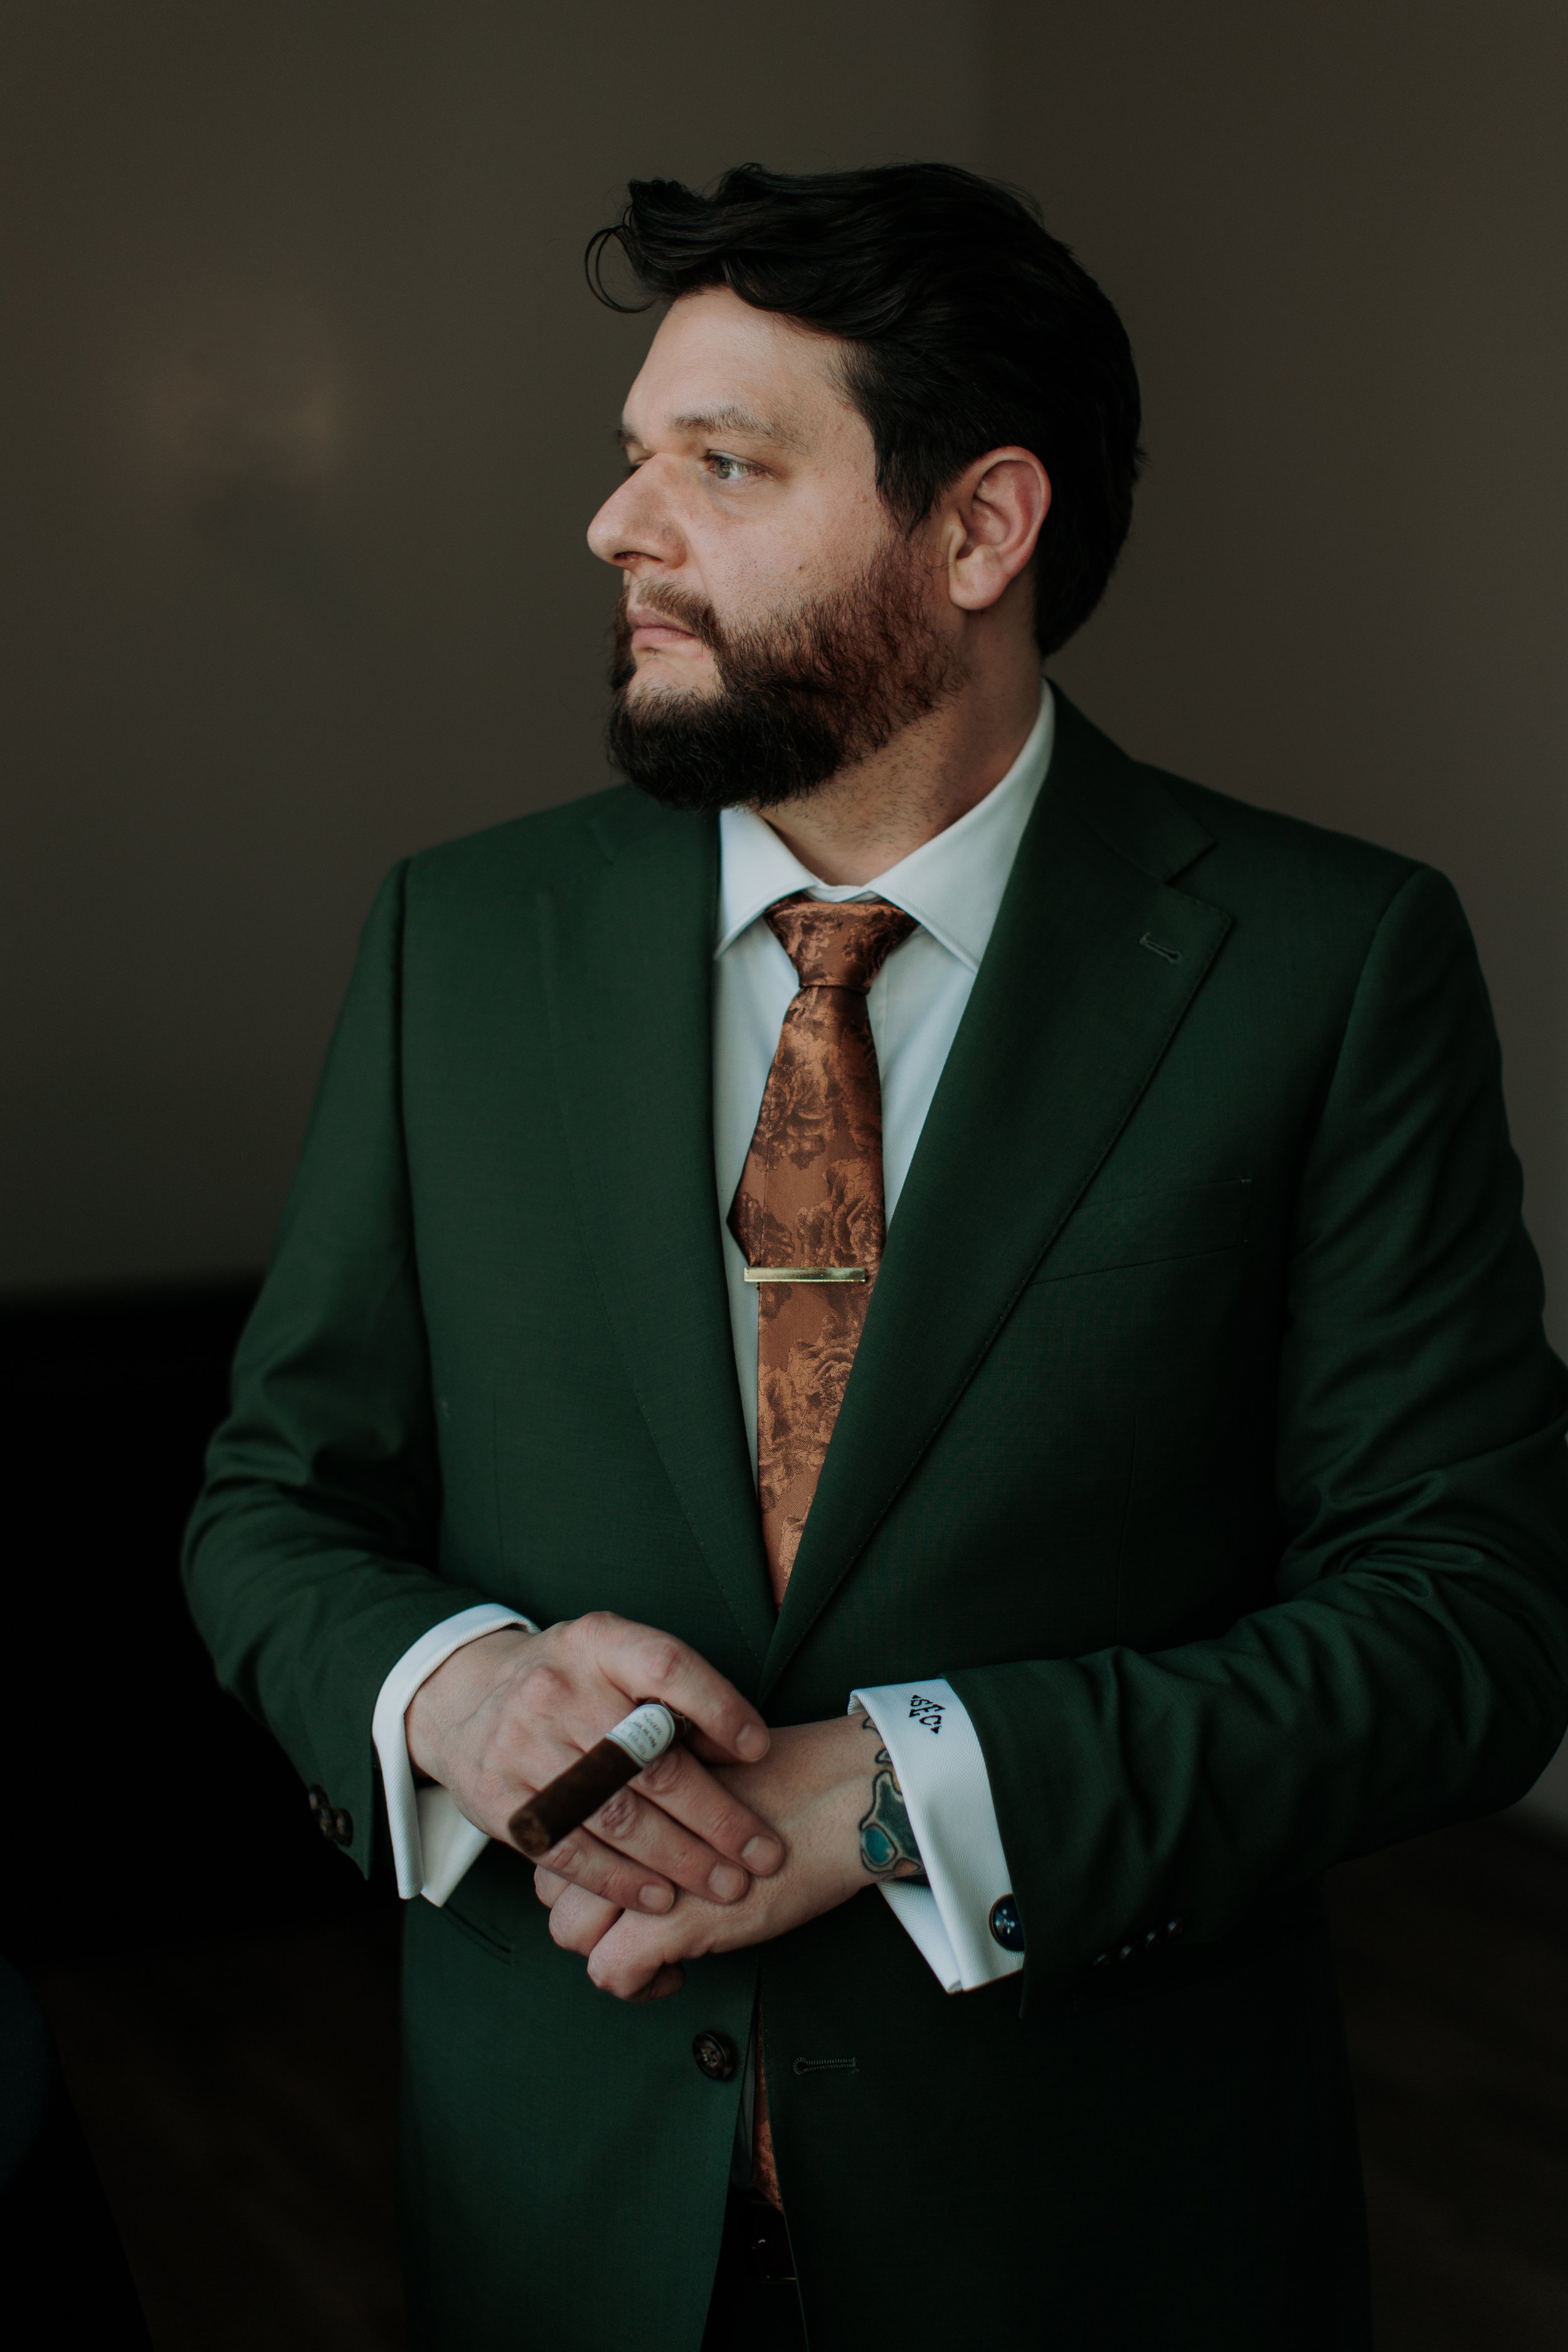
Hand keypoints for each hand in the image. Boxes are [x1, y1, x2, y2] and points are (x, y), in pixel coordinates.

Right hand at [405, 1613, 783, 1916]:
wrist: (463, 1698)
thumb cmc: (570, 1683)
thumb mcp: (613, 1659)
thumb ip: (670, 1694)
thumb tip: (744, 1750)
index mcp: (597, 1643)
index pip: (666, 1667)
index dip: (719, 1708)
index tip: (760, 1751)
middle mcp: (556, 1690)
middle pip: (648, 1761)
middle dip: (716, 1816)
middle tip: (763, 1853)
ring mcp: (521, 1747)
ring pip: (614, 1815)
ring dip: (679, 1859)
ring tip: (725, 1885)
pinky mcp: (498, 1801)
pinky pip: (569, 1851)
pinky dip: (620, 1881)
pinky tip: (661, 1898)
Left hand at [536, 1710, 913, 1999]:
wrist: (843, 1795)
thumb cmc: (790, 1783)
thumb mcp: (703, 1775)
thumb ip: (657, 1799)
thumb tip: (628, 1840)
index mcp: (625, 1783)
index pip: (562, 1835)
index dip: (592, 1867)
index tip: (633, 1879)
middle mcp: (618, 1825)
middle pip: (554, 1883)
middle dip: (591, 1908)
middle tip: (645, 1915)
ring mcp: (638, 1873)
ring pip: (570, 1931)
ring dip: (608, 1946)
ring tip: (661, 1945)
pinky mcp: (667, 1922)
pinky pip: (610, 1973)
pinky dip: (639, 1985)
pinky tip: (678, 1971)